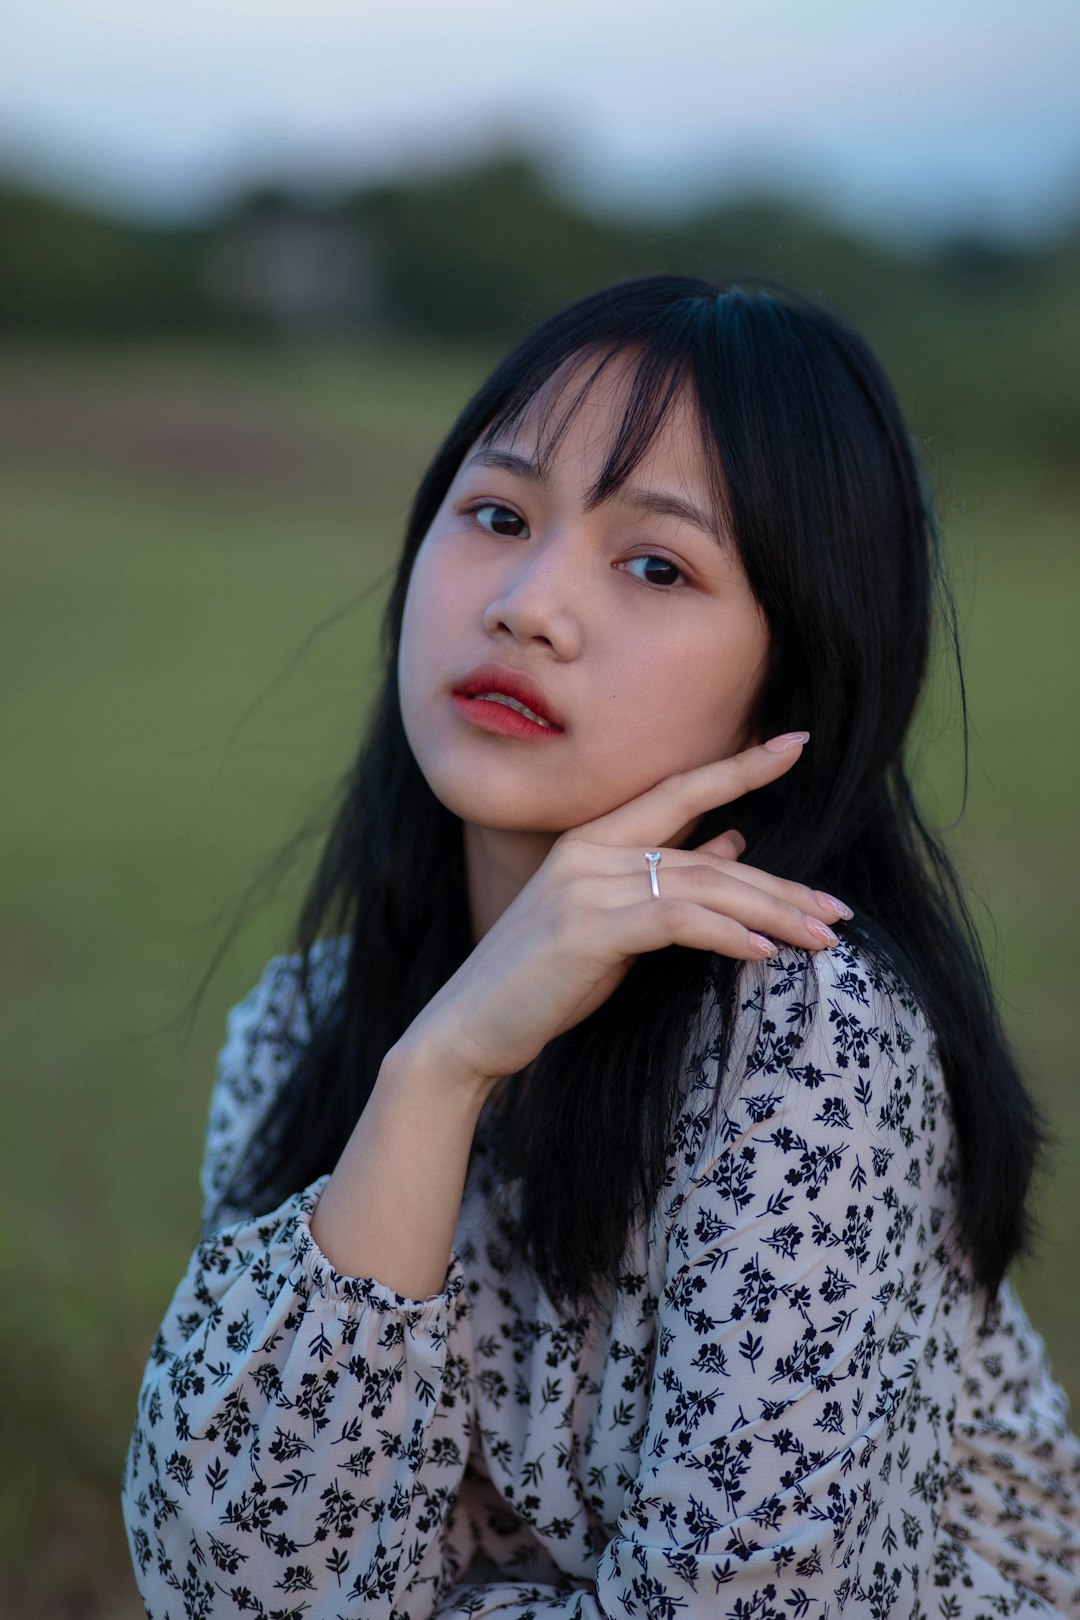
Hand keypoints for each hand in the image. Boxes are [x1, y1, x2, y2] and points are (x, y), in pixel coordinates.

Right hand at [398, 734, 850, 1092]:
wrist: (467, 1028)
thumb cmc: (541, 981)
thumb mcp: (612, 923)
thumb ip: (666, 882)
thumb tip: (734, 841)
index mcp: (592, 840)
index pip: (680, 790)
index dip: (741, 767)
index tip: (797, 742)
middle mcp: (589, 851)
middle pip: (709, 855)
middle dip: (782, 884)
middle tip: (839, 911)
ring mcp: (585, 887)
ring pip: (703, 887)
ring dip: (772, 914)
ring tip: (824, 939)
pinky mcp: (586, 930)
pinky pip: (675, 922)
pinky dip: (727, 935)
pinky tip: (766, 953)